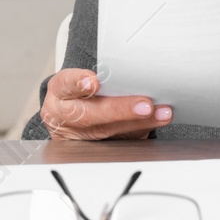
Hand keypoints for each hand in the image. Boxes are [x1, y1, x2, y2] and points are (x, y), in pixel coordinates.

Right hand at [39, 68, 171, 139]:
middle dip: (120, 110)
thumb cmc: (77, 93)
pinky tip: (157, 122)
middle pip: (90, 114)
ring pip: (109, 131)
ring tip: (161, 112)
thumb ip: (96, 78)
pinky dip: (141, 131)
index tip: (94, 82)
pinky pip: (120, 141)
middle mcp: (65, 116)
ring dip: (139, 123)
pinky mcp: (95, 149)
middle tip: (145, 105)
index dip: (78, 83)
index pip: (65, 85)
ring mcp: (80, 136)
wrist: (68, 117)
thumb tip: (128, 71)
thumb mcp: (76, 79)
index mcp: (59, 93)